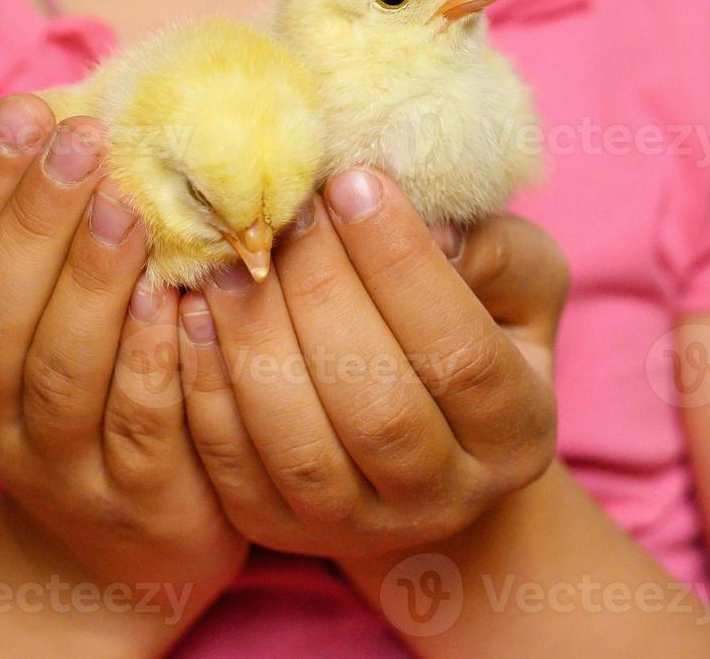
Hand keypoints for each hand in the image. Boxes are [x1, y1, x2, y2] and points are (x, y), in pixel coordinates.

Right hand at [0, 94, 247, 593]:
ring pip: (56, 371)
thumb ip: (43, 240)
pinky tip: (176, 298)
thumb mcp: (40, 323)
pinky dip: (150, 360)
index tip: (25, 110)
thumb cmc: (90, 392)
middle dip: (33, 219)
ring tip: (128, 207)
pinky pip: (137, 424)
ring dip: (88, 282)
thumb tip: (67, 109)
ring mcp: (56, 464)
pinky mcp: (133, 498)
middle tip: (83, 140)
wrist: (125, 546)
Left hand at [179, 167, 564, 558]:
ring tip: (229, 257)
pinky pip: (230, 464)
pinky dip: (204, 385)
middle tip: (282, 209)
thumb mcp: (511, 284)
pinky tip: (193, 310)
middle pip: (377, 408)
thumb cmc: (470, 327)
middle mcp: (443, 496)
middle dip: (320, 295)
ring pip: (298, 445)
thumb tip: (424, 222)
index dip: (403, 267)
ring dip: (253, 340)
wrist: (418, 440)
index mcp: (516, 433)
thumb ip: (488, 251)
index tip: (351, 180)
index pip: (461, 354)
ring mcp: (357, 524)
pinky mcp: (277, 529)